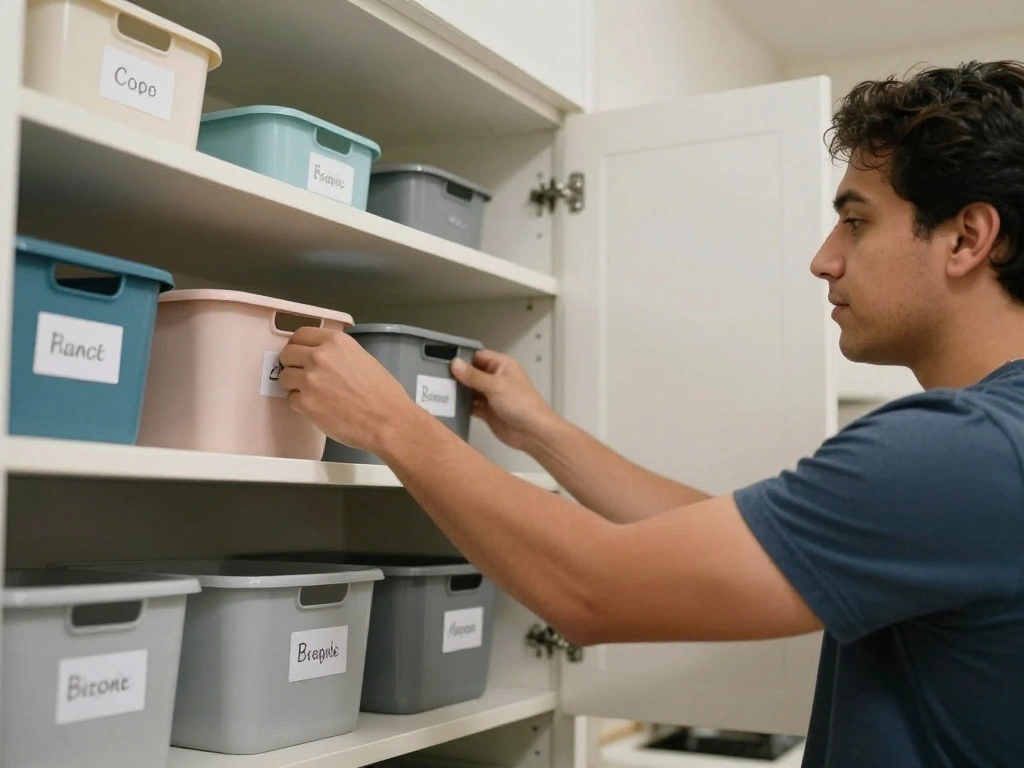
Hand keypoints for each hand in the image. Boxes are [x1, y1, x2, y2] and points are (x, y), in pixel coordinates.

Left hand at [279, 327, 419, 454]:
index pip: (301, 334)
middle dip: (293, 365)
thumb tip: (321, 359)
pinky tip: (320, 409)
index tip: (300, 355)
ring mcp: (309, 379)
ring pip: (284, 377)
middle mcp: (319, 356)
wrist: (388, 421)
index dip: (298, 346)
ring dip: (295, 386)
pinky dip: (302, 406)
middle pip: (287, 354)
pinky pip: (291, 400)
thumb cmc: (384, 394)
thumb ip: (338, 355)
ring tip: (314, 395)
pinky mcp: (305, 403)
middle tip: (305, 377)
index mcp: (336, 342)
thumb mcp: (363, 359)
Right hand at [450, 350, 557, 451]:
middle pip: (471, 373)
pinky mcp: (488, 411)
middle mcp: (496, 379)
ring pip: (470, 390)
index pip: (477, 356)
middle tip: (440, 378)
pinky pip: (471, 406)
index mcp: (502, 365)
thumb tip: (457, 364)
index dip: (462, 358)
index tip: (446, 362)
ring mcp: (492, 395)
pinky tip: (453, 406)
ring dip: (459, 393)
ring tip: (444, 392)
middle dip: (458, 377)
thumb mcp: (496, 386)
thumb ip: (474, 376)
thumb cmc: (525, 405)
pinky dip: (462, 406)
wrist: (533, 433)